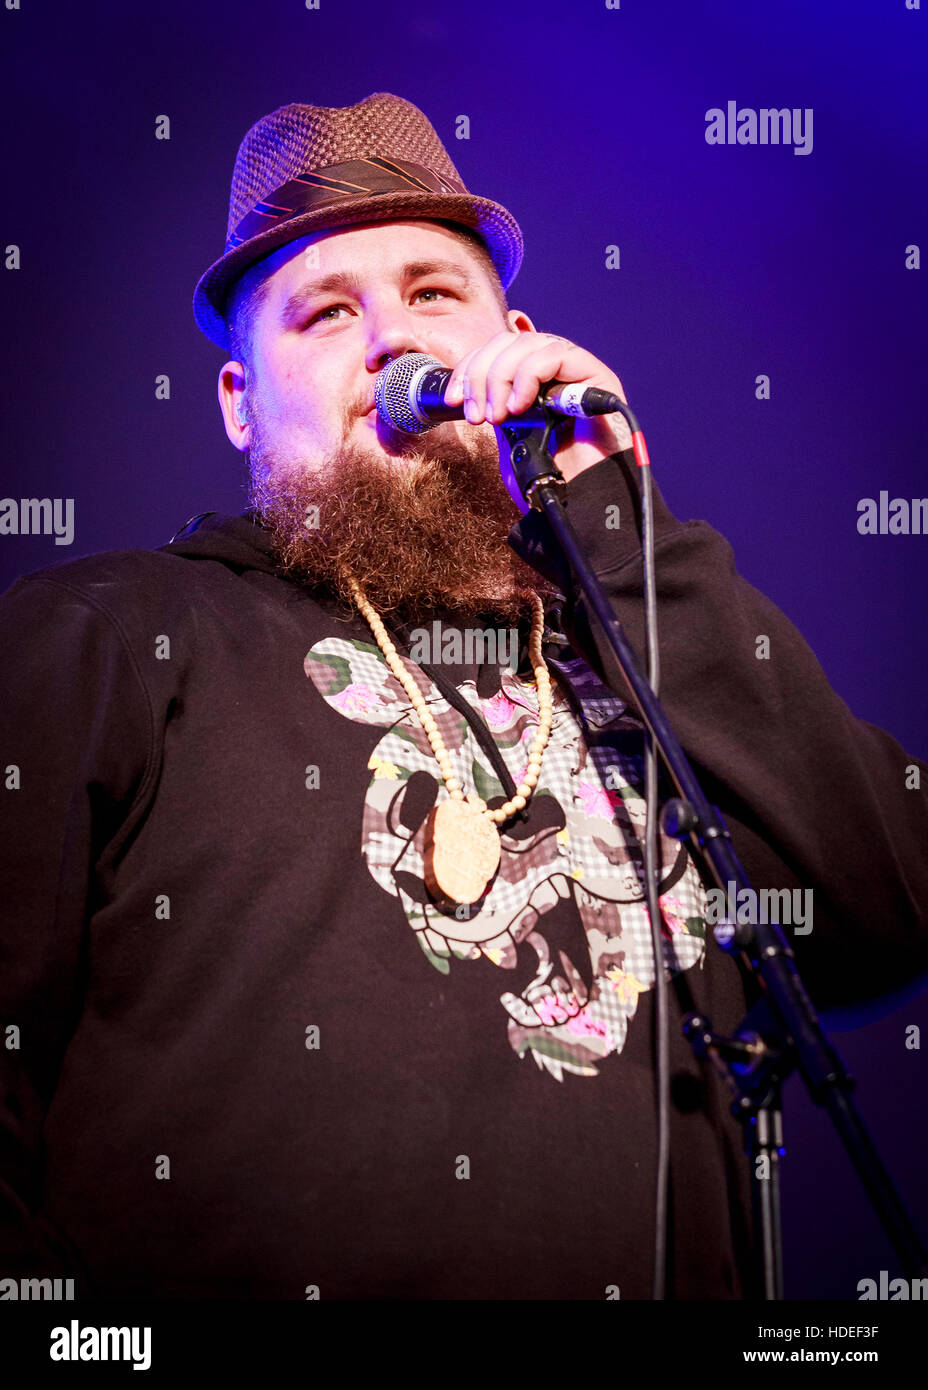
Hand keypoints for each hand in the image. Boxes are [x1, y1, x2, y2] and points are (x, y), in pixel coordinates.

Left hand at [443, 329, 633, 486]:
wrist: (579, 502)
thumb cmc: (548, 479)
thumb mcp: (510, 438)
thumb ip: (497, 408)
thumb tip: (471, 388)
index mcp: (534, 382)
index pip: (497, 351)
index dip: (470, 368)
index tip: (453, 400)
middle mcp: (556, 371)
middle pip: (509, 342)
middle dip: (480, 374)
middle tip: (476, 415)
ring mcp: (576, 370)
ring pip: (528, 343)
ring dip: (500, 377)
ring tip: (498, 417)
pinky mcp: (596, 375)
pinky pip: (555, 354)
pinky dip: (528, 377)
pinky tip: (521, 408)